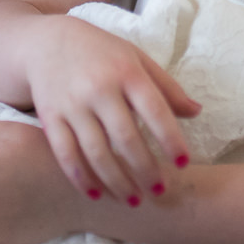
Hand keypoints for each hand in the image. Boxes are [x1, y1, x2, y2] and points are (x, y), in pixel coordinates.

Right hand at [26, 16, 198, 204]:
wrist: (46, 43)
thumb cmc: (101, 53)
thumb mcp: (136, 59)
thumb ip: (166, 87)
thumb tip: (196, 112)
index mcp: (126, 73)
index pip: (155, 110)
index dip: (171, 140)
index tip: (183, 164)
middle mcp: (99, 89)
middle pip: (126, 138)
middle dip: (145, 170)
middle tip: (160, 191)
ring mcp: (72, 104)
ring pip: (96, 152)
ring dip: (116, 181)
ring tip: (133, 200)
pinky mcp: (49, 117)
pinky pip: (65, 154)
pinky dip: (81, 178)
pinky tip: (96, 195)